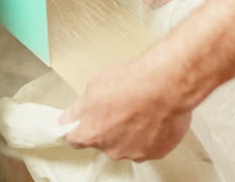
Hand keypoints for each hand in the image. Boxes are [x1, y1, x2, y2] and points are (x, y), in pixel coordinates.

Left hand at [59, 60, 191, 161]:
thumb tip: (68, 117)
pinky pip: (151, 145)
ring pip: (130, 145)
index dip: (82, 128)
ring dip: (133, 132)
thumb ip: (79, 108)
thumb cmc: (132, 82)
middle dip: (112, 128)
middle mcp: (112, 149)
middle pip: (106, 142)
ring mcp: (136, 153)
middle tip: (123, 107)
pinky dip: (152, 134)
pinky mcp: (158, 151)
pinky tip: (156, 116)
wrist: (165, 84)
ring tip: (143, 109)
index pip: (76, 139)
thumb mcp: (95, 86)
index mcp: (92, 134)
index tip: (87, 121)